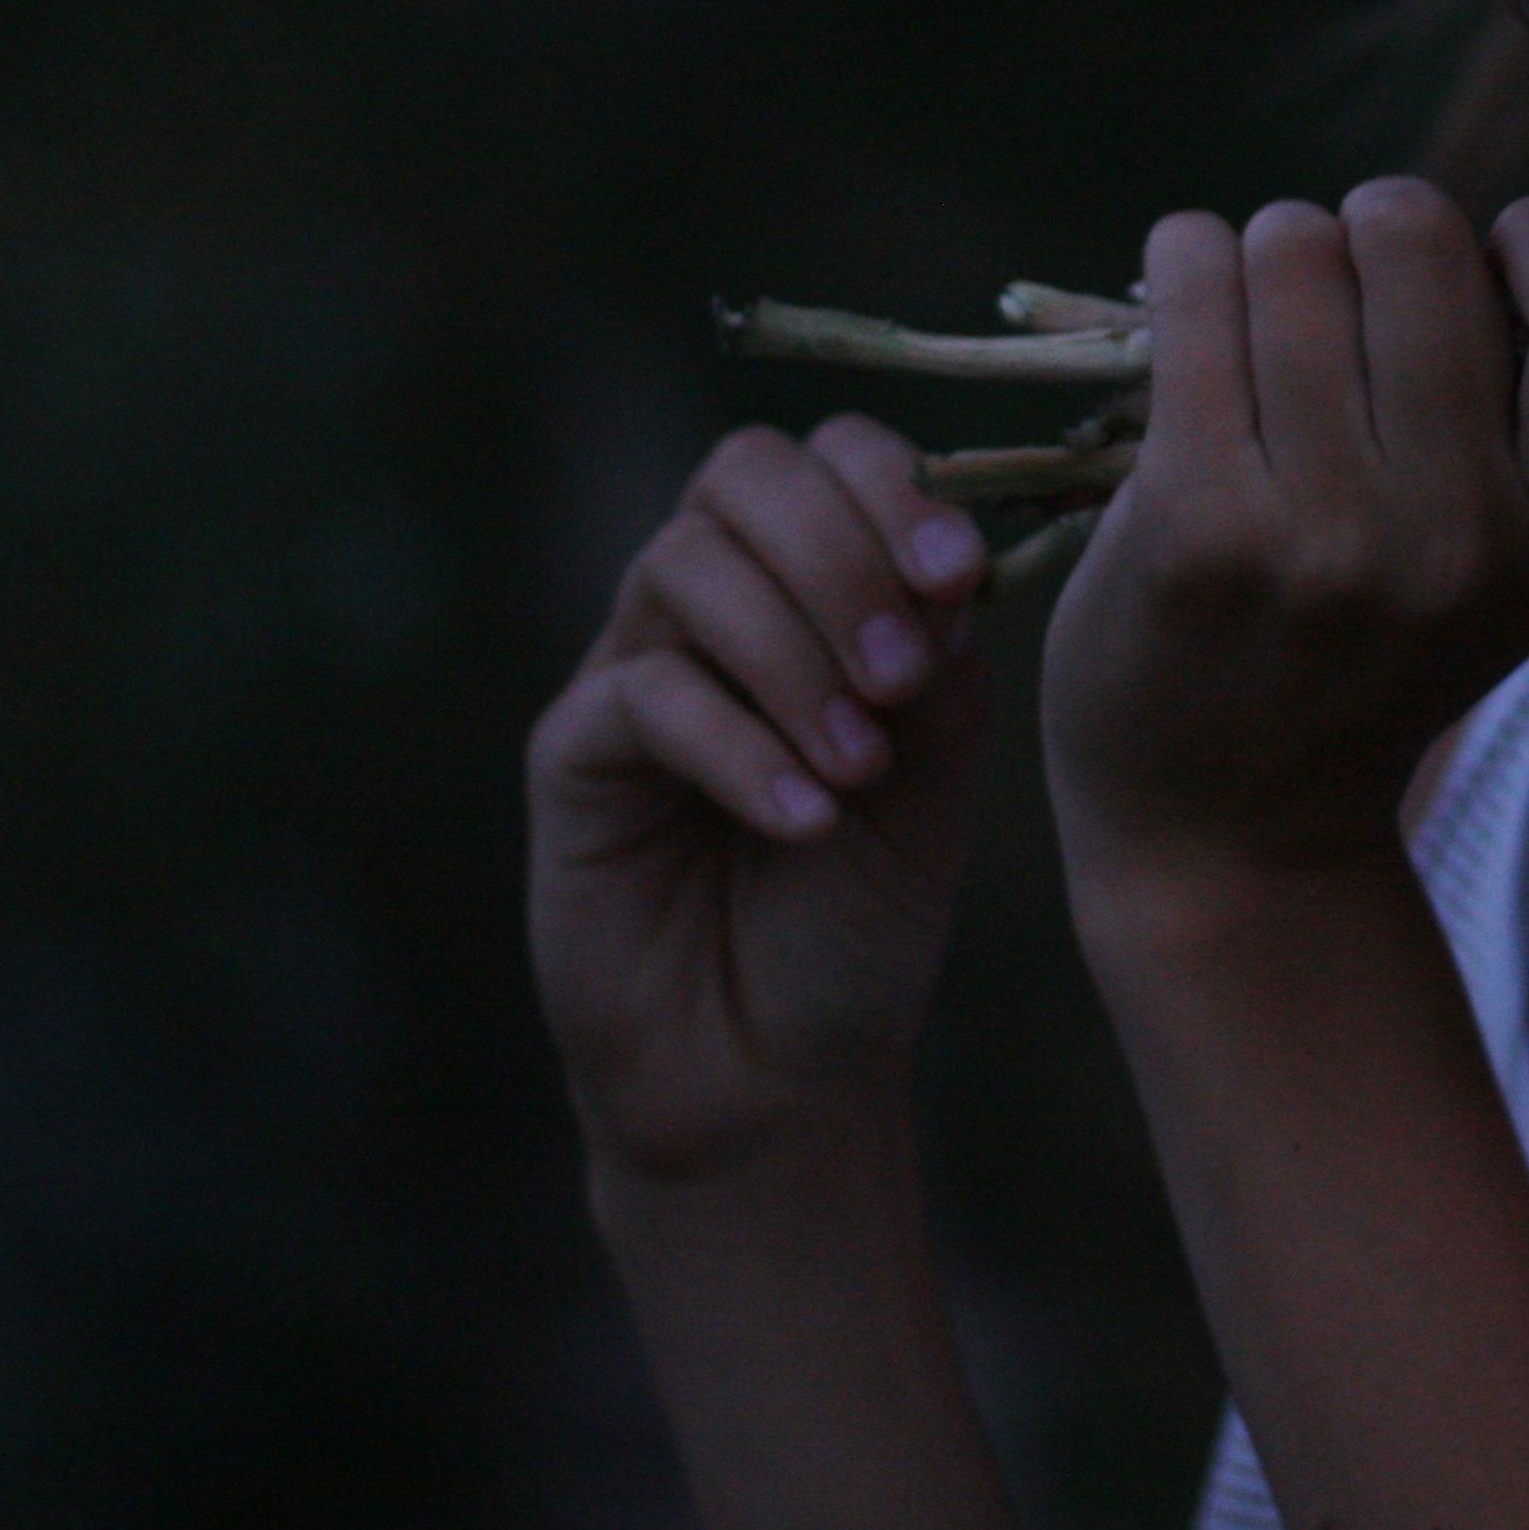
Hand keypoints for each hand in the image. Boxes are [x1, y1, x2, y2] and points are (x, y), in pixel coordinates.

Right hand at [529, 416, 992, 1183]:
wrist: (778, 1071)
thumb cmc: (858, 915)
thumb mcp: (937, 777)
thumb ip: (939, 660)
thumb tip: (939, 560)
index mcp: (812, 588)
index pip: (833, 458)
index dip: (893, 492)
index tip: (956, 581)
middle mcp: (716, 608)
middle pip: (742, 474)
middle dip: (837, 557)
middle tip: (899, 676)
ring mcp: (633, 670)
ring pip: (686, 566)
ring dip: (792, 656)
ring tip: (859, 768)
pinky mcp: (572, 756)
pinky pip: (642, 694)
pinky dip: (739, 747)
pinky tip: (804, 820)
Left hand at [1041, 180, 1528, 911]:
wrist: (1233, 831)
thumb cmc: (1370, 653)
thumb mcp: (1514, 567)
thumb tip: (1499, 219)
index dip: (1527, 246)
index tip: (1477, 272)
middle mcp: (1469, 537)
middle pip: (1420, 238)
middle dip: (1371, 232)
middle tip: (1340, 300)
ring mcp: (1332, 531)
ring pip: (1296, 242)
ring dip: (1270, 252)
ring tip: (1259, 321)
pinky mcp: (1199, 520)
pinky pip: (1196, 279)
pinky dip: (1186, 257)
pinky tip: (1190, 296)